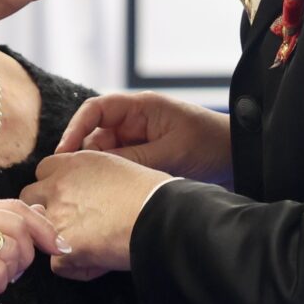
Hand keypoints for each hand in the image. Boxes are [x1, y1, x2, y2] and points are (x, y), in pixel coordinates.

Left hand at [20, 152, 172, 281]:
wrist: (161, 217)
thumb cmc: (154, 194)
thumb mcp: (120, 168)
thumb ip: (94, 178)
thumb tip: (90, 194)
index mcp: (75, 162)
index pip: (43, 170)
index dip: (54, 186)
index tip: (70, 198)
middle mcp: (59, 185)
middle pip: (29, 197)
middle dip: (43, 211)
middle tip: (69, 223)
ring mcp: (57, 217)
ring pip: (36, 232)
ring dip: (54, 240)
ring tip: (86, 246)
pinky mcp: (62, 248)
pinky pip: (57, 265)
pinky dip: (76, 268)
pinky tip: (99, 264)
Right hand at [56, 91, 232, 185]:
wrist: (238, 158)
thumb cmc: (210, 144)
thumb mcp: (171, 152)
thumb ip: (134, 159)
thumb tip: (98, 171)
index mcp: (141, 107)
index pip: (95, 110)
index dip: (75, 129)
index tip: (64, 153)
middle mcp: (135, 121)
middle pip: (94, 136)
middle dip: (83, 157)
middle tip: (73, 184)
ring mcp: (138, 140)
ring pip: (104, 155)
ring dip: (97, 172)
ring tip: (89, 194)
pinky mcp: (144, 158)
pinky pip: (119, 166)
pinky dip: (111, 179)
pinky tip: (106, 196)